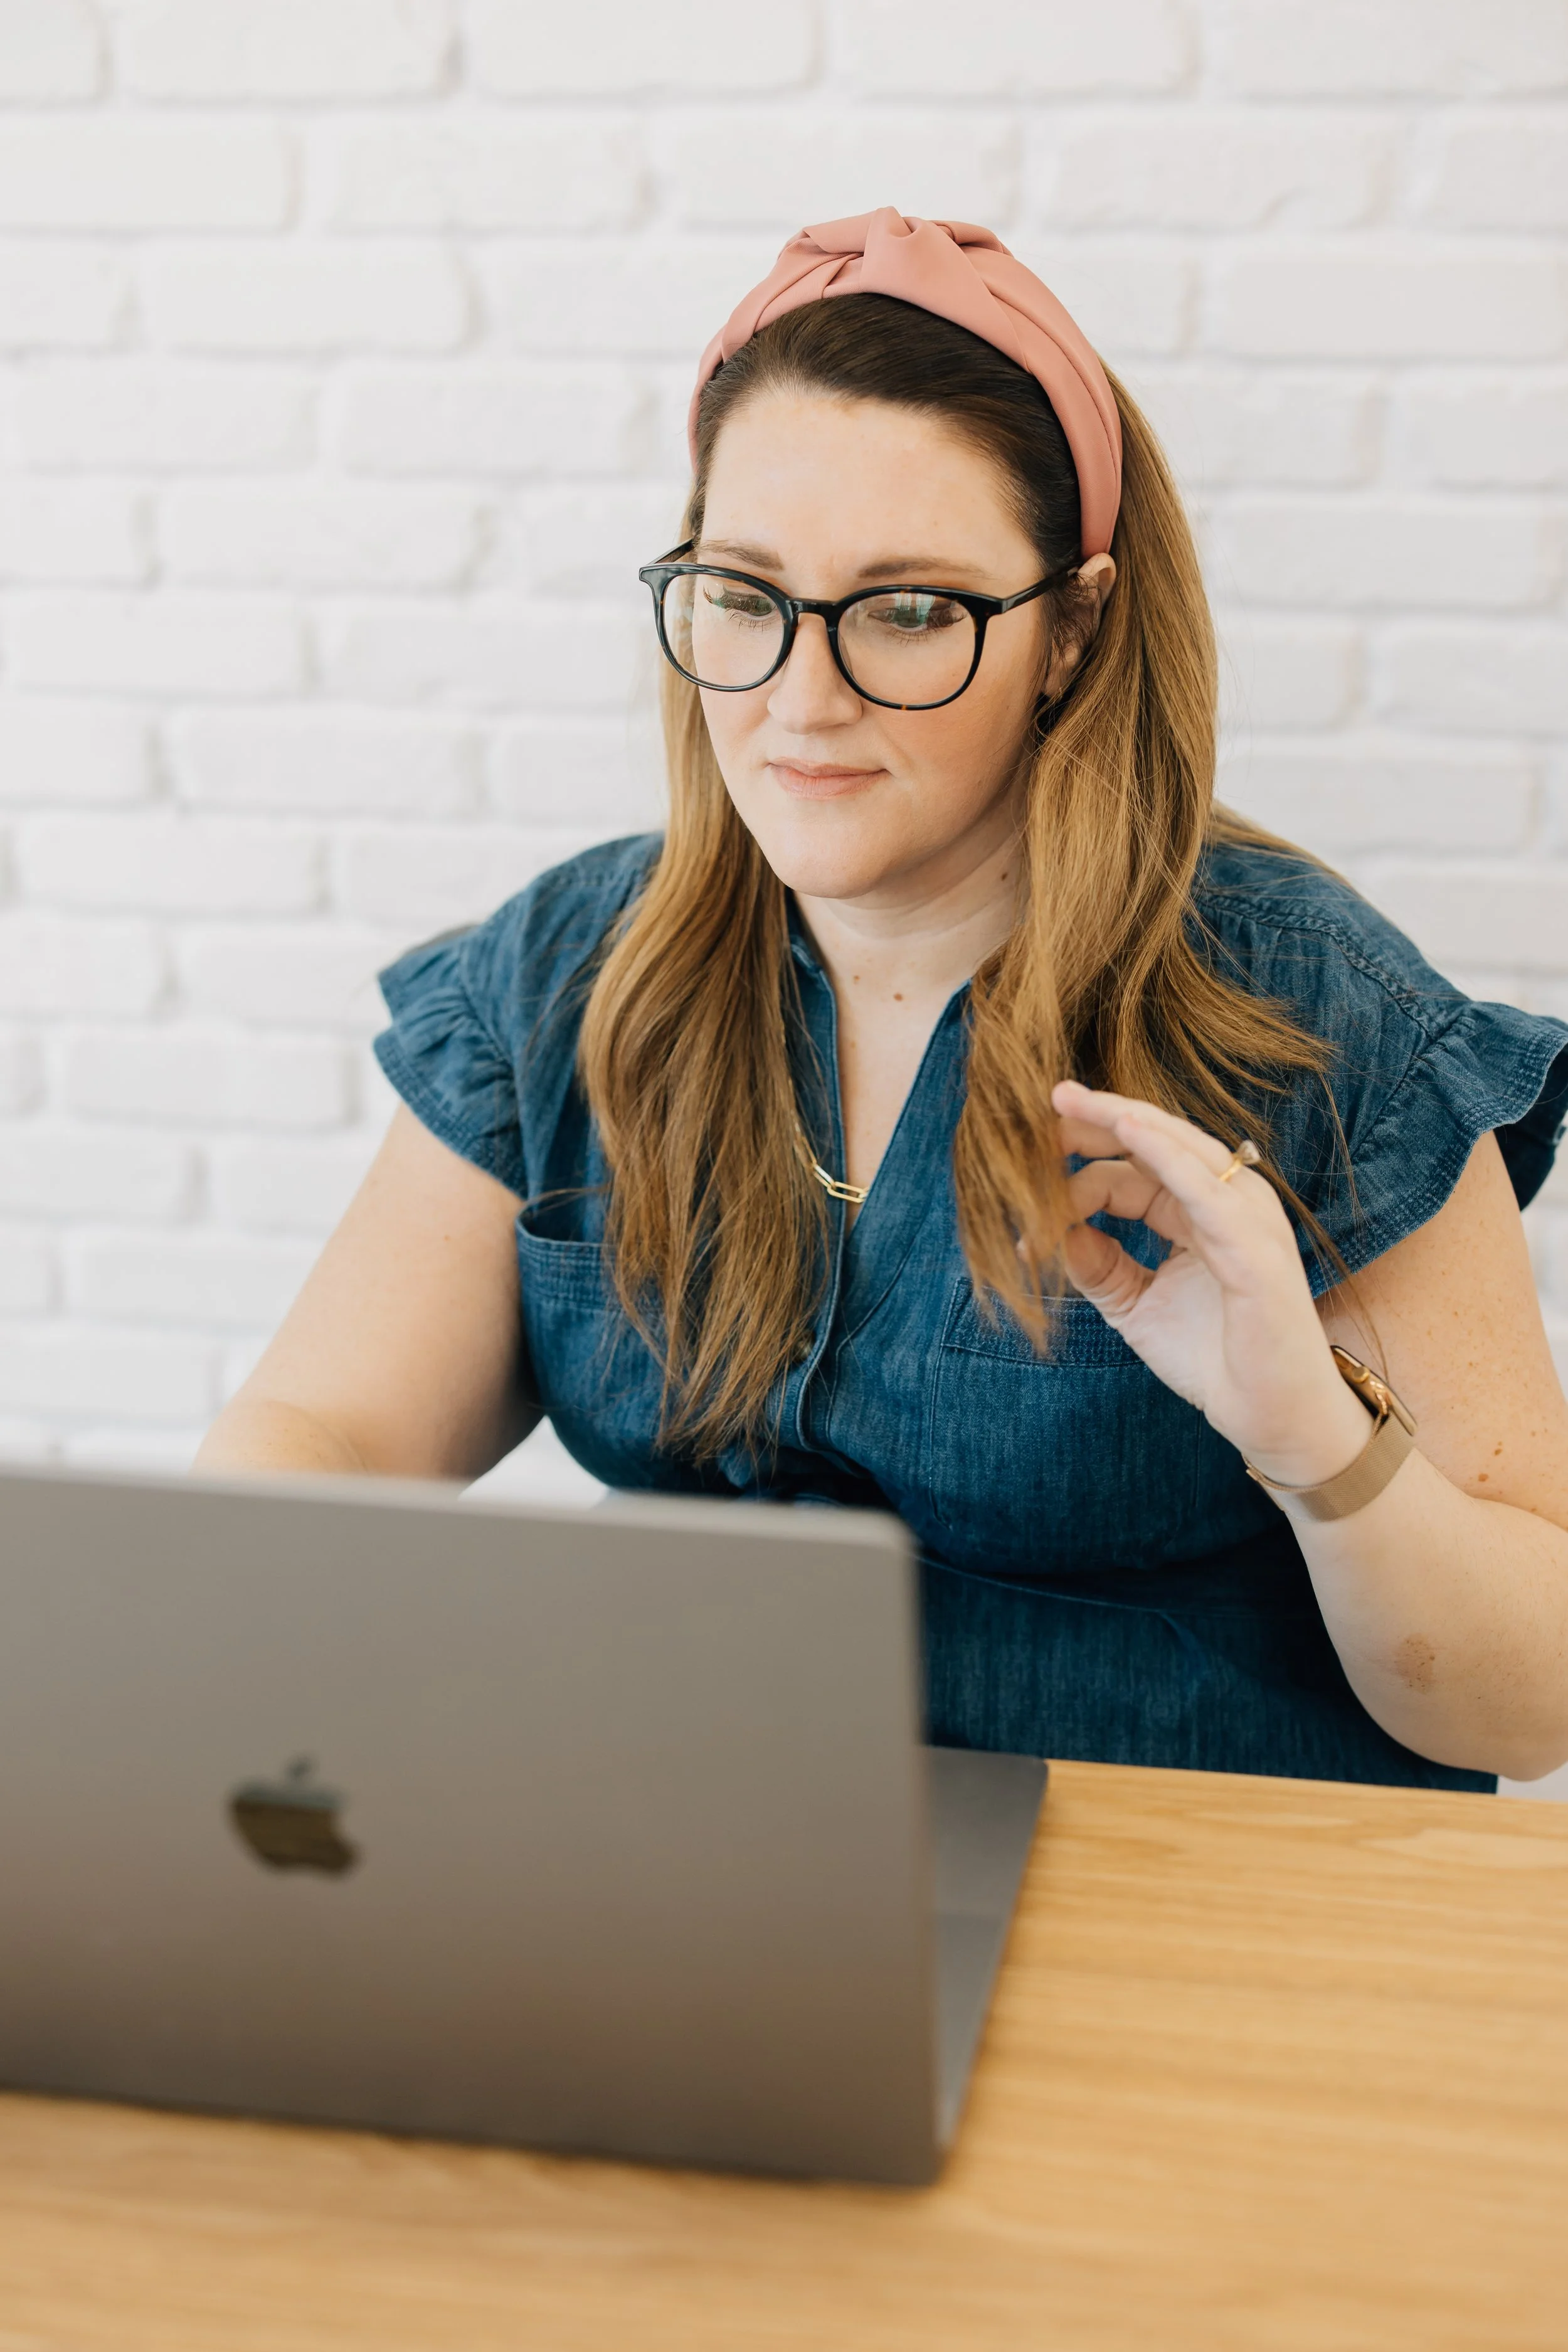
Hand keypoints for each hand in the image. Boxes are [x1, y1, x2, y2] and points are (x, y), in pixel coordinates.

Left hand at [1047, 1080, 1371, 1487]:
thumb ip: (1099, 1267)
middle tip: (1048, 1098)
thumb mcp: (1137, 1307)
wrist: (1274, 1417)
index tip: (1025, 1192)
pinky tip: (1126, 1129)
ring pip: (1179, 1148)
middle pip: (1157, 1141)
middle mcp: (1228, 1202)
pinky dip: (1164, 1155)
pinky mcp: (1254, 1245)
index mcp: (1202, 1211)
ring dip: (1123, 1121)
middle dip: (1100, 1117)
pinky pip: (1204, 1187)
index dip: (1079, 1175)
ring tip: (1071, 1103)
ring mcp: (1246, 1218)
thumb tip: (1054, 1234)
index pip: (1135, 1170)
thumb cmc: (1216, 1360)